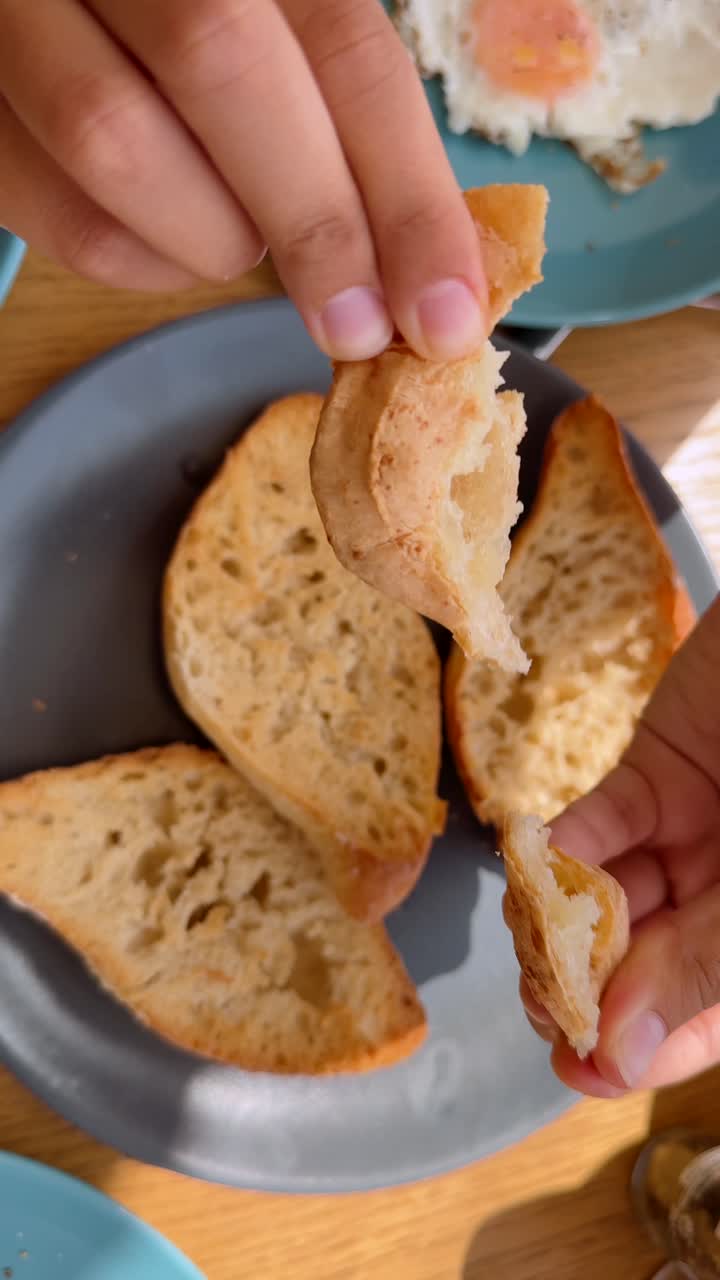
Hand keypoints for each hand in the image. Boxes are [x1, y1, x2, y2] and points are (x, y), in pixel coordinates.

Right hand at [0, 0, 487, 360]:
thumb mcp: (288, 44)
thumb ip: (348, 118)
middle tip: (357, 328)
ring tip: (241, 240)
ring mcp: (25, 21)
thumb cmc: (201, 42)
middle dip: (313, 225)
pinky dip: (143, 263)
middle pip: (223, 69)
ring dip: (212, 237)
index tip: (443, 312)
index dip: (406, 193)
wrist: (59, 16)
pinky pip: (65, 218)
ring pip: (121, 145)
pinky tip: (171, 239)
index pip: (346, 48)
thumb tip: (430, 273)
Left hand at [521, 592, 719, 1096]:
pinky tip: (537, 866)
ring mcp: (702, 833)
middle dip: (592, 986)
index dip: (649, 1050)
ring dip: (568, 920)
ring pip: (619, 896)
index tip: (578, 1070)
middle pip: (654, 960)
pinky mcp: (661, 770)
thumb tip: (620, 1054)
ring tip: (531, 940)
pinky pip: (606, 820)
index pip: (712, 1017)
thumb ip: (705, 961)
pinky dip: (570, 844)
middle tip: (540, 1004)